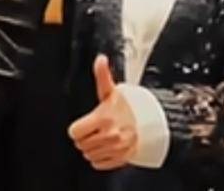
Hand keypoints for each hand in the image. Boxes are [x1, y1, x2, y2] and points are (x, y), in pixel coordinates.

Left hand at [68, 54, 137, 170]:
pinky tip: (105, 147)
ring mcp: (115, 149)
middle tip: (93, 129)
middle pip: (81, 144)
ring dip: (91, 147)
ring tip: (99, 137)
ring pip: (88, 155)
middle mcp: (109, 135)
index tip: (84, 124)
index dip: (77, 128)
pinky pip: (98, 164)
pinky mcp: (120, 159)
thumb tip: (100, 59)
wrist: (148, 123)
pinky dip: (99, 158)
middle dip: (84, 137)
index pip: (75, 132)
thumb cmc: (126, 107)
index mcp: (103, 119)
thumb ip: (102, 75)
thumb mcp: (111, 91)